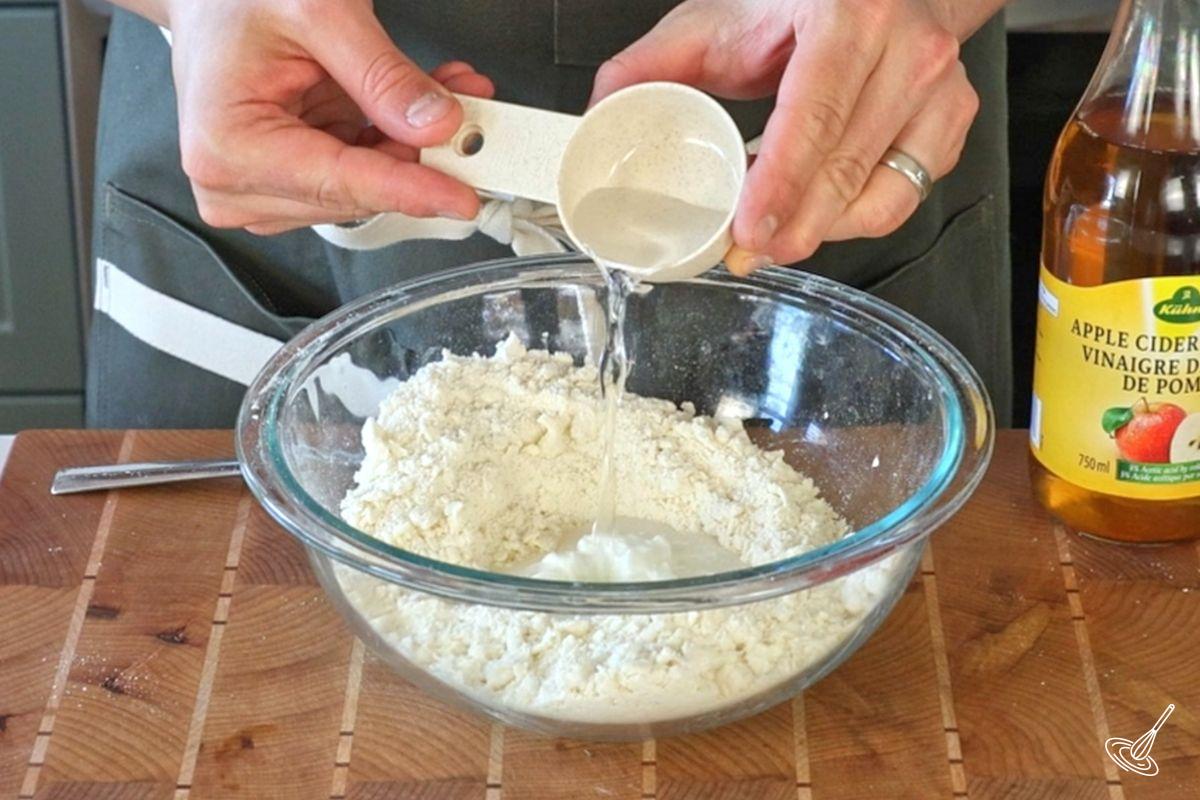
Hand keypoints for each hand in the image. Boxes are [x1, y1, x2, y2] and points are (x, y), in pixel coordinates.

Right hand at [165, 0, 493, 234]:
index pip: (340, 184)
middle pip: (356, 193)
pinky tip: (422, 107)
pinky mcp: (290, 183)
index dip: (410, 190)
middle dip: (419, 157)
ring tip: (447, 95)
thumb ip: (382, 74)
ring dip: (413, 147)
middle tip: (471, 118)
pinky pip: (361, 174)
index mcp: (227, 147)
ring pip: (366, 188)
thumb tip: (435, 124)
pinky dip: (397, 143)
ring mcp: (263, 189)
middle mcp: (236, 182)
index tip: (462, 197)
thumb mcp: (319, 13)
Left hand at [590, 0, 981, 273]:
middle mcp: (907, 51)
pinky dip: (854, 220)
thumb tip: (599, 115)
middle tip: (747, 252)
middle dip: (793, 226)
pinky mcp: (948, 126)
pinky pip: (903, 198)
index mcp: (849, 15)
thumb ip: (654, 64)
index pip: (815, 114)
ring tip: (773, 236)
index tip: (749, 230)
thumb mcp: (722, 19)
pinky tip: (817, 215)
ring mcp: (938, 91)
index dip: (782, 182)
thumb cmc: (805, 4)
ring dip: (821, 230)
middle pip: (847, 168)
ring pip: (882, 195)